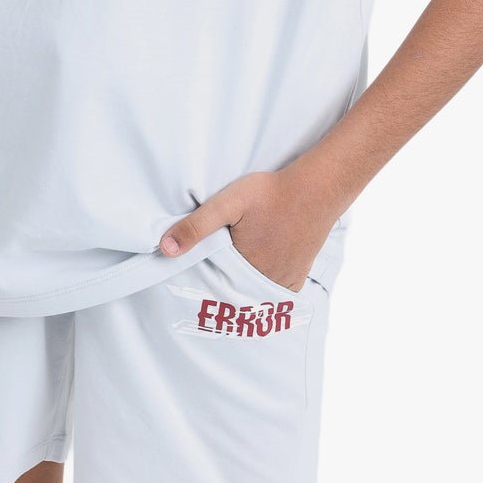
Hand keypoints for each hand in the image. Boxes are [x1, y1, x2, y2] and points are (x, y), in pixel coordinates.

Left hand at [158, 166, 336, 293]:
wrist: (317, 189)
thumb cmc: (271, 193)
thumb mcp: (227, 203)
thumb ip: (197, 226)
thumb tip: (165, 248)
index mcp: (244, 268)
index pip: (213, 283)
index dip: (201, 278)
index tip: (191, 274)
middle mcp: (264, 281)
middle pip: (233, 290)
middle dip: (220, 284)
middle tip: (211, 271)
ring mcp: (284, 281)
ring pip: (253, 293)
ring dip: (242, 286)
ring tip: (232, 270)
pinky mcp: (298, 277)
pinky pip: (275, 292)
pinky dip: (263, 287)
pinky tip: (257, 271)